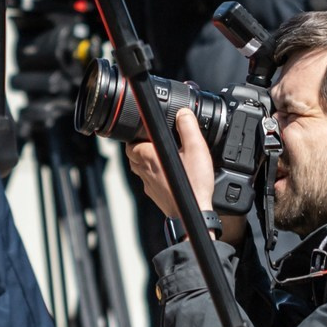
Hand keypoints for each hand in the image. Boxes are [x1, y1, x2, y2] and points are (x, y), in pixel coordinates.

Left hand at [125, 108, 216, 225]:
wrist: (192, 214)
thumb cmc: (192, 184)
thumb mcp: (196, 148)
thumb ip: (188, 126)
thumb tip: (182, 113)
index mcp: (148, 156)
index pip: (130, 142)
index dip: (136, 134)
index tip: (145, 131)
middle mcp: (144, 171)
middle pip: (132, 155)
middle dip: (139, 146)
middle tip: (152, 141)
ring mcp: (148, 185)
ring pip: (139, 168)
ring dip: (145, 160)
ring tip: (160, 154)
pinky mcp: (155, 195)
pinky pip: (149, 181)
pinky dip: (154, 174)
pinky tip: (168, 173)